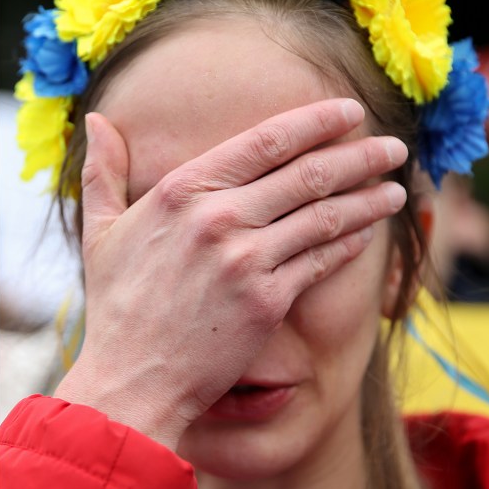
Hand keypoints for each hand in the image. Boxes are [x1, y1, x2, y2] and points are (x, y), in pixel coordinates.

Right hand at [53, 99, 406, 449]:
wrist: (131, 376)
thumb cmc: (115, 304)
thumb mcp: (99, 230)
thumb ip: (102, 171)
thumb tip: (94, 121)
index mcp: (180, 191)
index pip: (264, 141)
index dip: (315, 121)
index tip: (348, 111)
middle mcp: (217, 217)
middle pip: (307, 173)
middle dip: (359, 155)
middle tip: (392, 147)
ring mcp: (245, 259)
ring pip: (325, 215)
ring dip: (368, 199)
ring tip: (394, 190)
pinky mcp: (267, 300)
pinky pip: (321, 260)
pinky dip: (349, 243)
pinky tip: (365, 233)